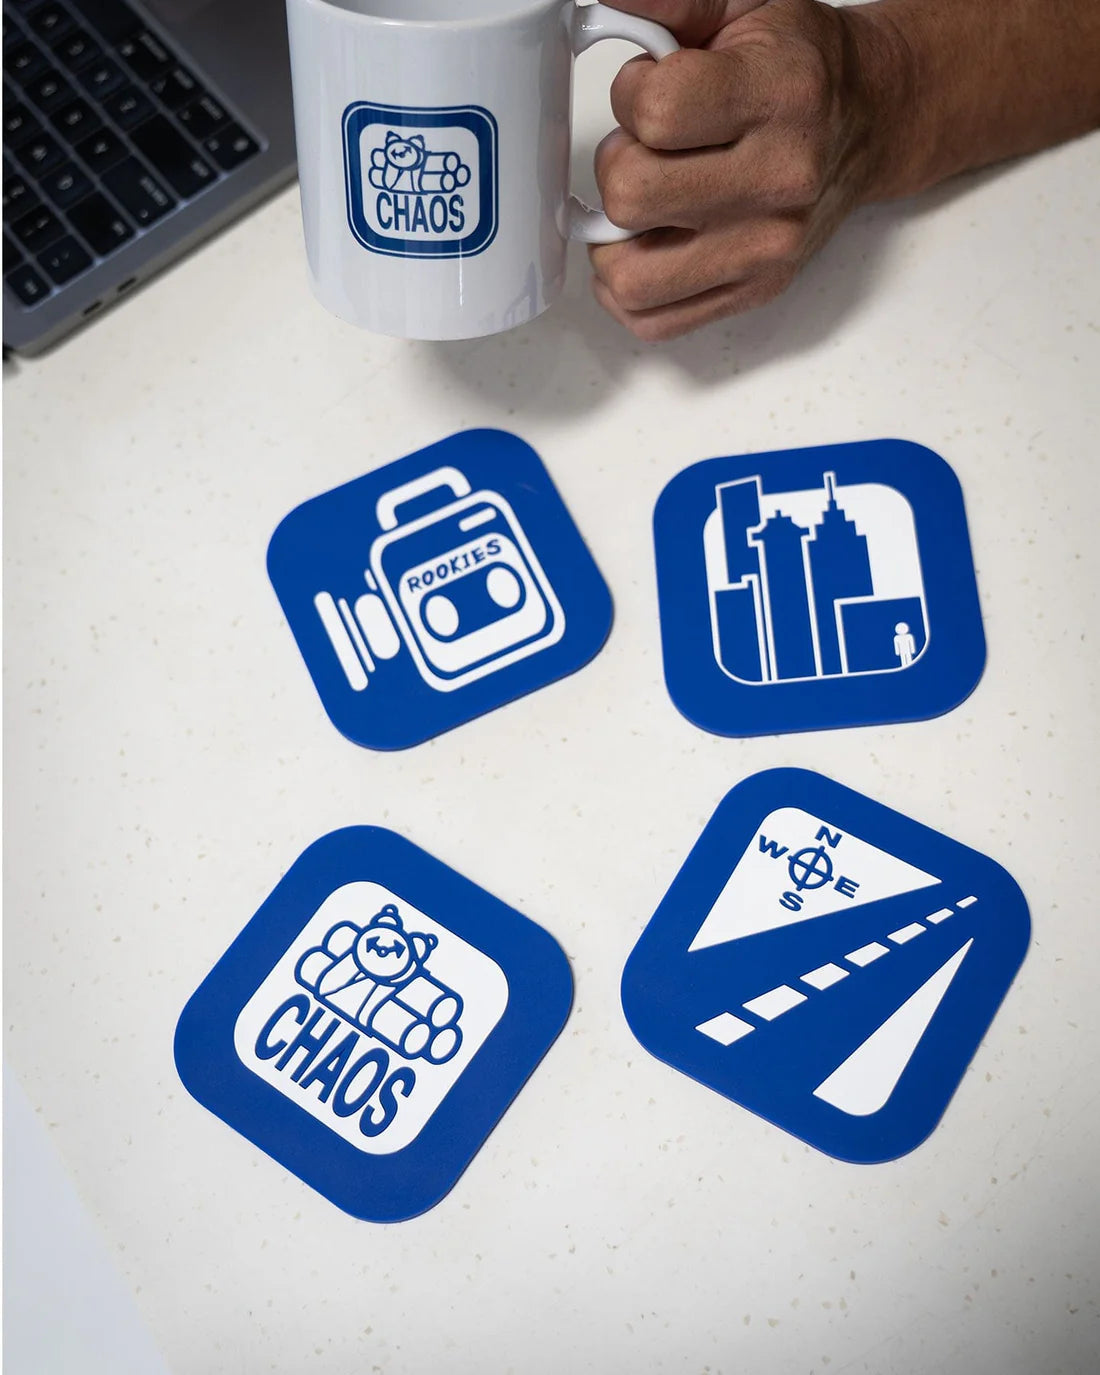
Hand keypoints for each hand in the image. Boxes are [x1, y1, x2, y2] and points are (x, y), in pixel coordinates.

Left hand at [589, 0, 899, 339]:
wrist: (869, 119)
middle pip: (631, 196)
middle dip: (620, 163)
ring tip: (645, 203)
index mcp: (780, 96)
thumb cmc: (798, 67)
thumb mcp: (739, 5)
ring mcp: (768, 250)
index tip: (652, 88)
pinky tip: (645, 246)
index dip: (632, 94)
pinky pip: (651, 320)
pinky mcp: (755, 292)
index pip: (654, 113)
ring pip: (631, 276)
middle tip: (650, 148)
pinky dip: (628, 289)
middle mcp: (780, 181)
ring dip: (616, 239)